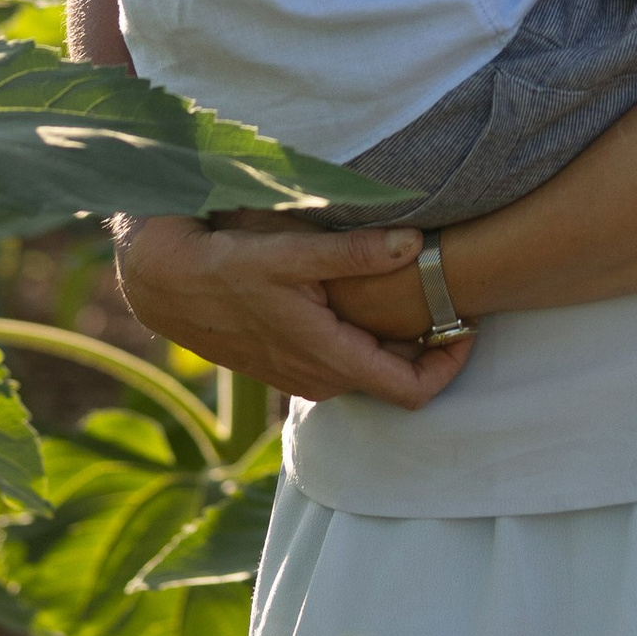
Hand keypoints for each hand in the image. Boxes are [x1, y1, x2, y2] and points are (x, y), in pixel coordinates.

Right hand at [114, 214, 472, 410]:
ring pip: (371, 367)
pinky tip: (373, 297)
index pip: (412, 390)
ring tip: (420, 292)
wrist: (167, 283)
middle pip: (397, 378)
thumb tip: (415, 245)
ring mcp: (302, 375)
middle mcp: (320, 378)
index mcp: (329, 359)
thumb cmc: (227, 264)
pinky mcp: (289, 362)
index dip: (451, 362)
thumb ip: (354, 253)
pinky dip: (369, 337)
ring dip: (400, 339)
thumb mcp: (291, 251)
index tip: (469, 323)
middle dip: (431, 344)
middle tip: (453, 297)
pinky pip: (346, 359)